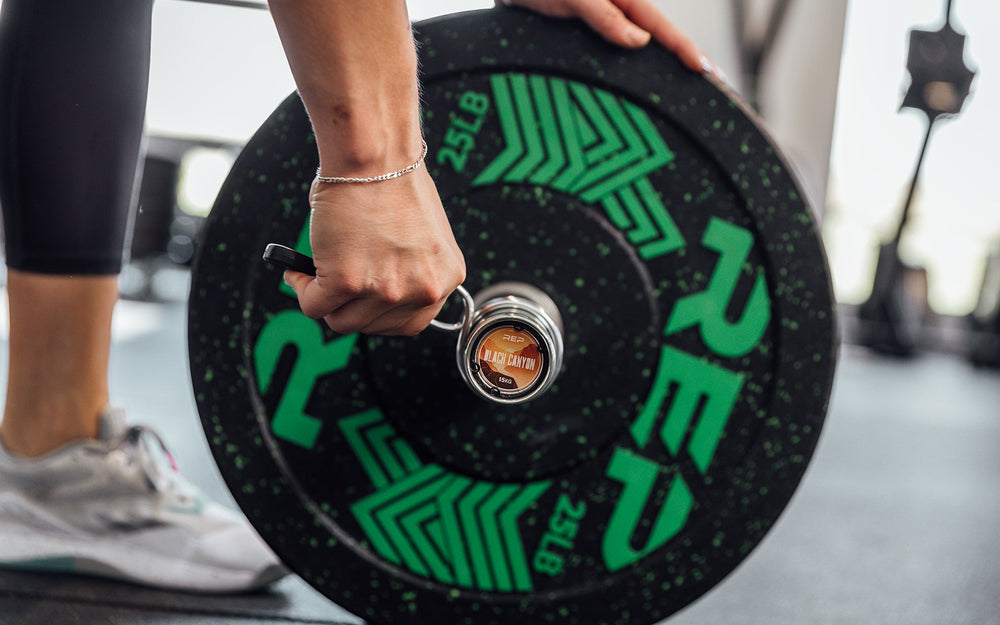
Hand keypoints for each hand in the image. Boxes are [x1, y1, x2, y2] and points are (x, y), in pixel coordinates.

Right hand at [283, 169, 465, 335]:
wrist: (376, 155)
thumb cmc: (394, 180)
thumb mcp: (421, 236)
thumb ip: (407, 268)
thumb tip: (372, 285)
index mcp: (445, 277)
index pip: (410, 322)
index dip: (380, 313)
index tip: (363, 301)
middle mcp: (422, 290)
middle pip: (374, 326)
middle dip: (350, 308)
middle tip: (334, 288)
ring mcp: (387, 290)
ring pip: (341, 321)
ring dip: (324, 302)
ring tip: (313, 277)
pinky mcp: (348, 282)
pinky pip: (314, 305)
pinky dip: (301, 289)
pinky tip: (298, 271)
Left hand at [498, 0, 709, 73]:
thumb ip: (603, 15)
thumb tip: (639, 41)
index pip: (661, 28)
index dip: (685, 50)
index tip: (707, 72)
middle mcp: (616, 9)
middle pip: (657, 39)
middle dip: (682, 60)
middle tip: (712, 87)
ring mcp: (603, 22)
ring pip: (638, 47)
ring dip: (659, 66)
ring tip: (684, 90)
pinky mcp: (585, 34)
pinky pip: (614, 53)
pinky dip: (630, 69)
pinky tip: (637, 85)